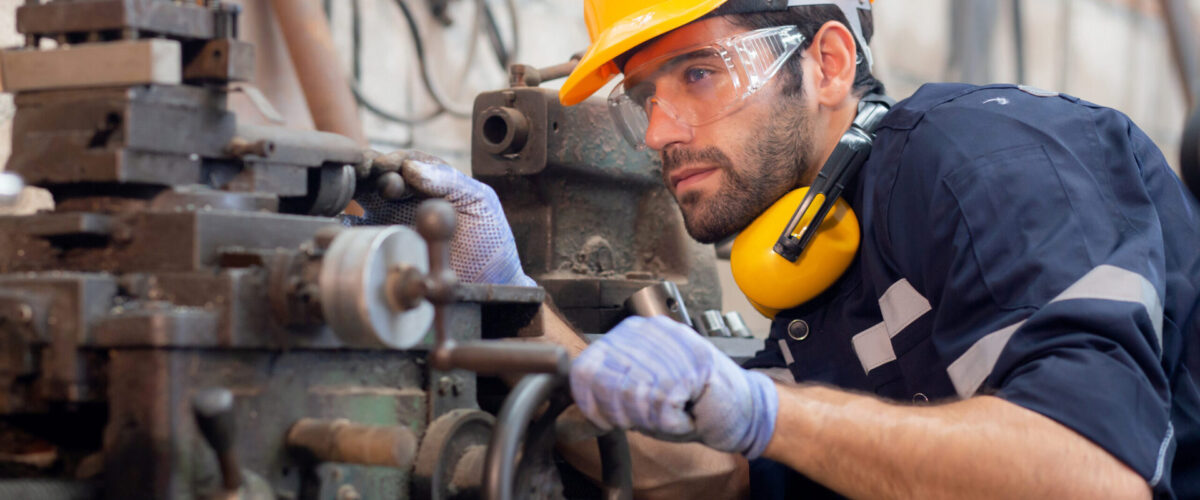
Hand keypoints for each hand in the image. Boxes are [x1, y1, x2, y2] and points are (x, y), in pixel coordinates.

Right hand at [348, 150, 534, 286]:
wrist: (489, 284)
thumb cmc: (489, 240)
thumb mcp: (479, 202)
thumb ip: (451, 181)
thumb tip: (413, 167)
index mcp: (430, 182)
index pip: (403, 162)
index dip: (391, 160)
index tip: (384, 166)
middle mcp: (407, 198)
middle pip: (376, 175)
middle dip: (365, 171)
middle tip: (360, 175)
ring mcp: (392, 221)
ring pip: (361, 197)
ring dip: (352, 191)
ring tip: (347, 193)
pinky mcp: (383, 246)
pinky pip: (358, 232)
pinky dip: (346, 225)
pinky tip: (345, 224)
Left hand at [570, 316, 777, 457]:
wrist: (741, 409)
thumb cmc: (691, 402)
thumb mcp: (641, 394)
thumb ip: (610, 388)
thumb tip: (577, 394)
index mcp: (633, 331)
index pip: (586, 366)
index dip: (589, 402)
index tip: (604, 418)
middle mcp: (650, 330)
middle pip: (606, 383)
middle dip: (622, 414)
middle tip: (647, 417)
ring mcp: (672, 344)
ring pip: (632, 396)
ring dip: (651, 419)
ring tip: (671, 411)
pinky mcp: (693, 363)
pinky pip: (661, 406)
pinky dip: (672, 422)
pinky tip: (686, 412)